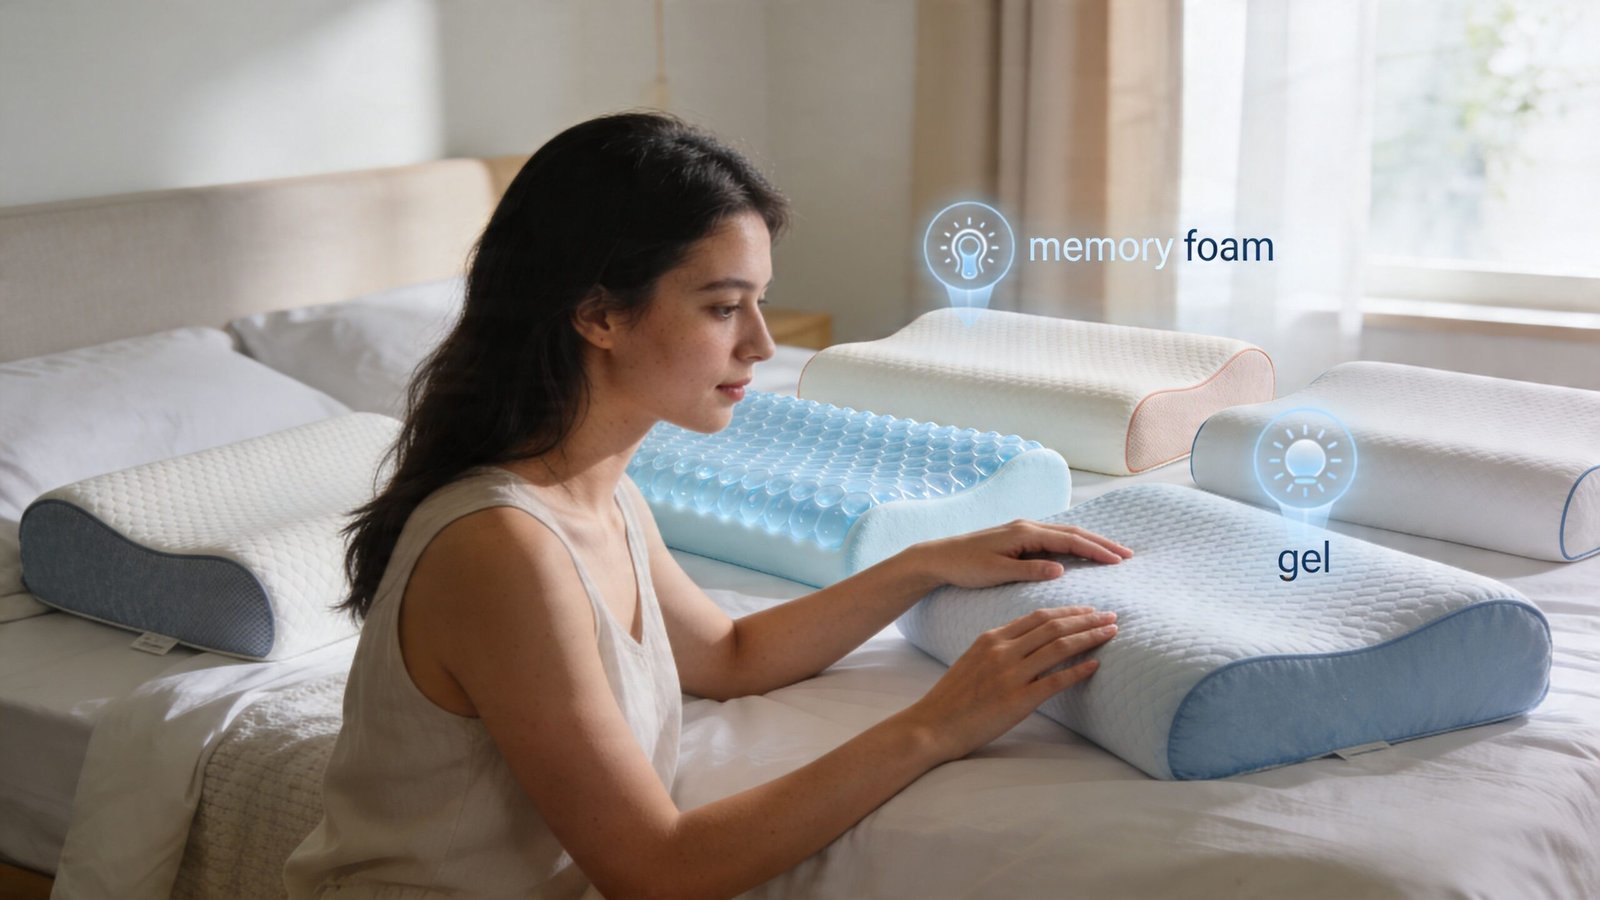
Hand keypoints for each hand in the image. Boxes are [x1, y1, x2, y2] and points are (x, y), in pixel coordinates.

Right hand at [898, 605, 1118, 763]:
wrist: (933, 724)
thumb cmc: (953, 696)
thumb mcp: (973, 659)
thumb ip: (999, 647)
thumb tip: (1029, 643)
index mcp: (992, 638)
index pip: (1038, 616)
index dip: (1068, 611)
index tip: (1089, 610)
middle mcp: (1003, 651)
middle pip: (1054, 626)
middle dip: (1087, 619)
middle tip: (1111, 616)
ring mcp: (1011, 675)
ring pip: (1059, 647)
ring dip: (1090, 637)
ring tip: (1110, 633)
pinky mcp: (1018, 700)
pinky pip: (1056, 681)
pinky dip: (1079, 670)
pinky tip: (1095, 665)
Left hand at [911, 520, 1133, 589]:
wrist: (939, 556)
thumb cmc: (965, 566)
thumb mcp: (997, 572)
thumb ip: (1029, 571)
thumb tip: (1062, 571)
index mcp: (1025, 533)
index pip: (1070, 540)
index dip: (1096, 550)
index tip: (1119, 561)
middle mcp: (1027, 526)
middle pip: (1073, 532)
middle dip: (1101, 543)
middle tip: (1128, 555)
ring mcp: (1023, 530)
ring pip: (1065, 533)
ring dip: (1090, 542)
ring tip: (1113, 553)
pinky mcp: (1018, 537)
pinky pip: (1054, 538)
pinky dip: (1074, 544)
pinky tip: (1082, 553)